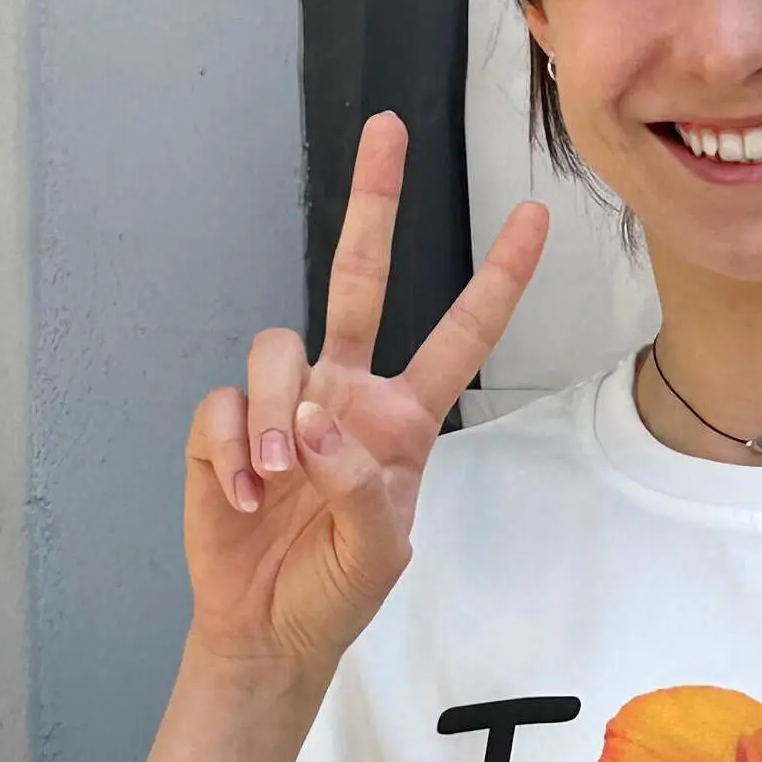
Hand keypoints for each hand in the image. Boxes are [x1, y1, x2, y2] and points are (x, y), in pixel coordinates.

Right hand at [185, 113, 547, 678]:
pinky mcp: (226, 425)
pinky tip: (244, 494)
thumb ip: (362, 486)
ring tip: (276, 481)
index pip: (460, 335)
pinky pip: (225, 404)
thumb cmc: (336, 588)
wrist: (268, 629)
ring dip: (275, 415)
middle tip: (387, 131)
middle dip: (373, 203)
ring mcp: (285, 404)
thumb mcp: (379, 553)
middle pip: (359, 278)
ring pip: (279, 350)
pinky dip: (233, 449)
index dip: (499, 278)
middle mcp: (345, 393)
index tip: (537, 218)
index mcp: (402, 419)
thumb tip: (316, 421)